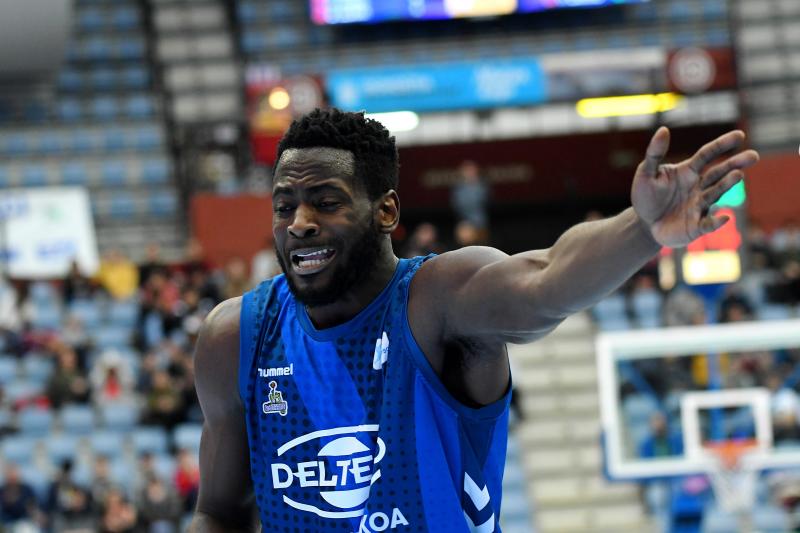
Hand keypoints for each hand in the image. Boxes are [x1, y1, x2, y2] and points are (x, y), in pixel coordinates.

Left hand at [631, 127, 758, 246]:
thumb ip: (654, 153)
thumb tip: (663, 129)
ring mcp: (699, 206)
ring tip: (738, 175)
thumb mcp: (645, 173)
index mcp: (689, 171)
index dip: (722, 144)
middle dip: (735, 164)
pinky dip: (716, 222)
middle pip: (718, 173)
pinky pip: (707, 224)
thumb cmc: (646, 196)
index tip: (740, 135)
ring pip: (715, 194)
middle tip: (753, 155)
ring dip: (726, 185)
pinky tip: (725, 218)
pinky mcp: (696, 226)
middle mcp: (699, 187)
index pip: (708, 154)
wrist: (644, 224)